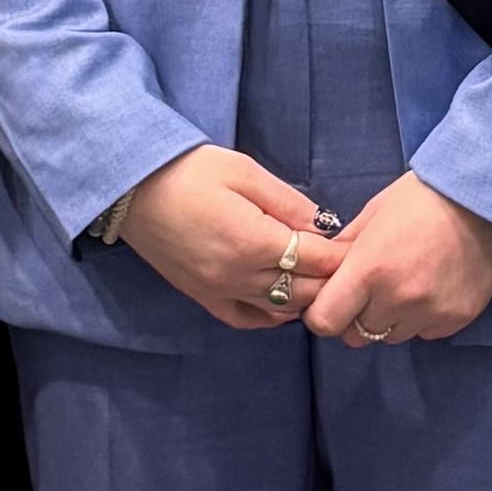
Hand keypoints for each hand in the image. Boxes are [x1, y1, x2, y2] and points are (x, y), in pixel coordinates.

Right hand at [121, 145, 349, 330]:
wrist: (132, 189)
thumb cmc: (190, 171)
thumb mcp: (245, 172)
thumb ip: (288, 202)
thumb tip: (322, 225)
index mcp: (253, 242)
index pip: (315, 260)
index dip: (342, 254)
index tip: (359, 246)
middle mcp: (238, 277)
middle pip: (304, 291)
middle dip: (331, 279)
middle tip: (349, 264)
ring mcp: (218, 291)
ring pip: (280, 310)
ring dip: (306, 297)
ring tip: (321, 279)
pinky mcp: (202, 297)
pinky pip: (247, 319)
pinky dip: (272, 314)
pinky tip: (285, 301)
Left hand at [299, 173, 491, 345]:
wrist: (486, 197)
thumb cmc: (424, 196)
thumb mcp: (373, 213)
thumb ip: (344, 249)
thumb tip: (323, 272)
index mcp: (369, 269)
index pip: (325, 321)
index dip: (321, 314)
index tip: (329, 301)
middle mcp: (397, 298)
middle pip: (356, 336)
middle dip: (354, 318)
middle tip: (367, 291)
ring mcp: (430, 313)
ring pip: (390, 336)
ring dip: (389, 319)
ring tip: (405, 284)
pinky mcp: (457, 319)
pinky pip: (424, 333)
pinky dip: (420, 318)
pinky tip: (432, 287)